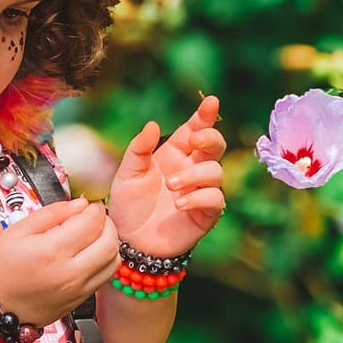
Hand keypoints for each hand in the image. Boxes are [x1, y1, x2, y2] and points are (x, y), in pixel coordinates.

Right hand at [0, 197, 120, 326]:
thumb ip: (51, 214)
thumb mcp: (16, 232)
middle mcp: (71, 273)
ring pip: (113, 259)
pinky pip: (105, 275)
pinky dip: (104, 259)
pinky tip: (88, 253)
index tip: (84, 204)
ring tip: (91, 235)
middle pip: (110, 239)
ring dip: (108, 241)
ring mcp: (78, 289)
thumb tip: (78, 204)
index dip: (92, 207)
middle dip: (105, 222)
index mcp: (52, 252)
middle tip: (90, 217)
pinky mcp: (81, 300)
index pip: (92, 221)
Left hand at [106, 94, 227, 258]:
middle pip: (215, 146)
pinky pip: (215, 199)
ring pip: (215, 172)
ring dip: (193, 175)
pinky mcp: (205, 214)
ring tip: (171, 186)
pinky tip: (179, 203)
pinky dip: (199, 197)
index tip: (211, 102)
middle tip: (194, 140)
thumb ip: (139, 149)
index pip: (195, 129)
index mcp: (174, 154)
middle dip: (210, 138)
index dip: (205, 115)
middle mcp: (191, 169)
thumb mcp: (127, 174)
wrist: (128, 241)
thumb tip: (152, 125)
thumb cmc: (128, 205)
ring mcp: (200, 191)